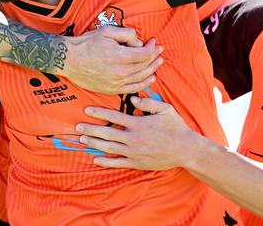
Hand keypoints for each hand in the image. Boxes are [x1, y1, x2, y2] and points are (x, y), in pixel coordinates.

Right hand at [61, 27, 162, 93]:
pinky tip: (150, 79)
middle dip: (155, 57)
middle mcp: (120, 72)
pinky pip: (133, 89)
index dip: (152, 48)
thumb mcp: (107, 31)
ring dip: (153, 70)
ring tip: (158, 62)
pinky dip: (144, 84)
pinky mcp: (111, 90)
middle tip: (159, 51)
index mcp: (120, 56)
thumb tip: (138, 42)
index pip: (144, 54)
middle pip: (145, 66)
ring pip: (141, 78)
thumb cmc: (87, 44)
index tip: (153, 42)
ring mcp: (116, 83)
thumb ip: (127, 34)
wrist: (69, 60)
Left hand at [76, 96, 196, 169]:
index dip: (100, 113)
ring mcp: (134, 152)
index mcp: (138, 124)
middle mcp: (133, 138)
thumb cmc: (175, 127)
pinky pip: (118, 162)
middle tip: (77, 127)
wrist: (185, 149)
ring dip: (94, 143)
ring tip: (82, 140)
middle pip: (107, 133)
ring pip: (109, 148)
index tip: (87, 110)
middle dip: (91, 129)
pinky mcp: (137, 162)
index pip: (114, 117)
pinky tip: (95, 159)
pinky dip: (106, 161)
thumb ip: (148, 103)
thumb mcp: (165, 109)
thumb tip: (133, 99)